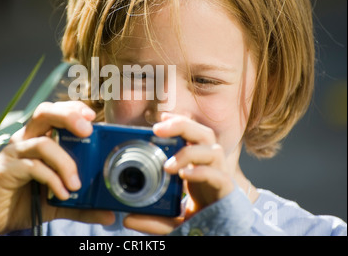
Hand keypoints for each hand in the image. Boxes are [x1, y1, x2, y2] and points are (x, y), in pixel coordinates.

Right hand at [0, 101, 114, 233]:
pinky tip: (62, 194)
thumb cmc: (27, 200)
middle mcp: (26, 139)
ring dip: (65, 163)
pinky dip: (51, 179)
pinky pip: (32, 167)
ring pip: (42, 143)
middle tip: (88, 131)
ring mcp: (14, 153)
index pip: (56, 112)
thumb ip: (83, 205)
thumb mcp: (61, 202)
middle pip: (45, 113)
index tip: (92, 117)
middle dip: (68, 117)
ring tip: (76, 184)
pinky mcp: (5, 170)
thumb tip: (108, 214)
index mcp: (39, 137)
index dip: (73, 109)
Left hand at [123, 113, 233, 233]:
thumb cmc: (198, 220)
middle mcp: (210, 165)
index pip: (192, 134)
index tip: (159, 118)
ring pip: (213, 150)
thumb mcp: (170, 218)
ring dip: (189, 152)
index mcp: (198, 163)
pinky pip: (218, 176)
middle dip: (182, 125)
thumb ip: (152, 218)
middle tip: (158, 129)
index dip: (179, 122)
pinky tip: (185, 175)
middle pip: (203, 133)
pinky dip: (201, 172)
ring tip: (168, 165)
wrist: (221, 237)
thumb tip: (128, 219)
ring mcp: (220, 176)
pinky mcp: (226, 191)